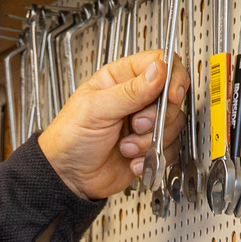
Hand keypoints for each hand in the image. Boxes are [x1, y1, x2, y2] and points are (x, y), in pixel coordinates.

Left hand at [36, 50, 190, 200]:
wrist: (67, 177)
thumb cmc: (70, 138)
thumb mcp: (96, 109)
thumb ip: (130, 90)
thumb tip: (159, 70)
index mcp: (120, 79)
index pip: (159, 63)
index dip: (171, 77)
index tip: (170, 95)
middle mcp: (136, 99)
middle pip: (171, 97)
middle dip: (155, 116)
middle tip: (134, 125)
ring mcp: (144, 124)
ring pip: (173, 124)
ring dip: (149, 140)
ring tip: (126, 147)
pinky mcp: (149, 147)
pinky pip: (169, 148)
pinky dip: (152, 157)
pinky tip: (131, 159)